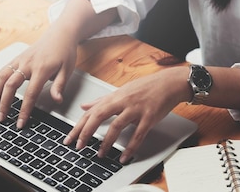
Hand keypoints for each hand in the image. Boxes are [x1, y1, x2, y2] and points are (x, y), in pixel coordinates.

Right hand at [0, 30, 77, 128]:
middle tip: (2, 118)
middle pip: (10, 86)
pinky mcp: (16, 58)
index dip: (24, 110)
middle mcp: (27, 64)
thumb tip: (57, 100)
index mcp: (41, 69)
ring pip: (1, 77)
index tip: (20, 122)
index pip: (30, 94)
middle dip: (4, 104)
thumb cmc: (64, 52)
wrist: (60, 34)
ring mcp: (20, 60)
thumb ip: (59, 86)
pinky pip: (2, 71)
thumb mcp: (67, 70)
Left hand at [64, 66, 190, 163]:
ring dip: (106, 142)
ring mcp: (136, 109)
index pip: (92, 111)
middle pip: (99, 116)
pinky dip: (130, 147)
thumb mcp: (121, 91)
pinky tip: (124, 156)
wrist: (169, 83)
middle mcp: (123, 102)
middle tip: (79, 146)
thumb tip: (84, 106)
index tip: (70, 137)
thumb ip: (101, 100)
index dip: (79, 125)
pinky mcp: (149, 117)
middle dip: (86, 132)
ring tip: (100, 154)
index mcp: (114, 96)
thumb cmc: (146, 87)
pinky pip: (138, 134)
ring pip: (116, 126)